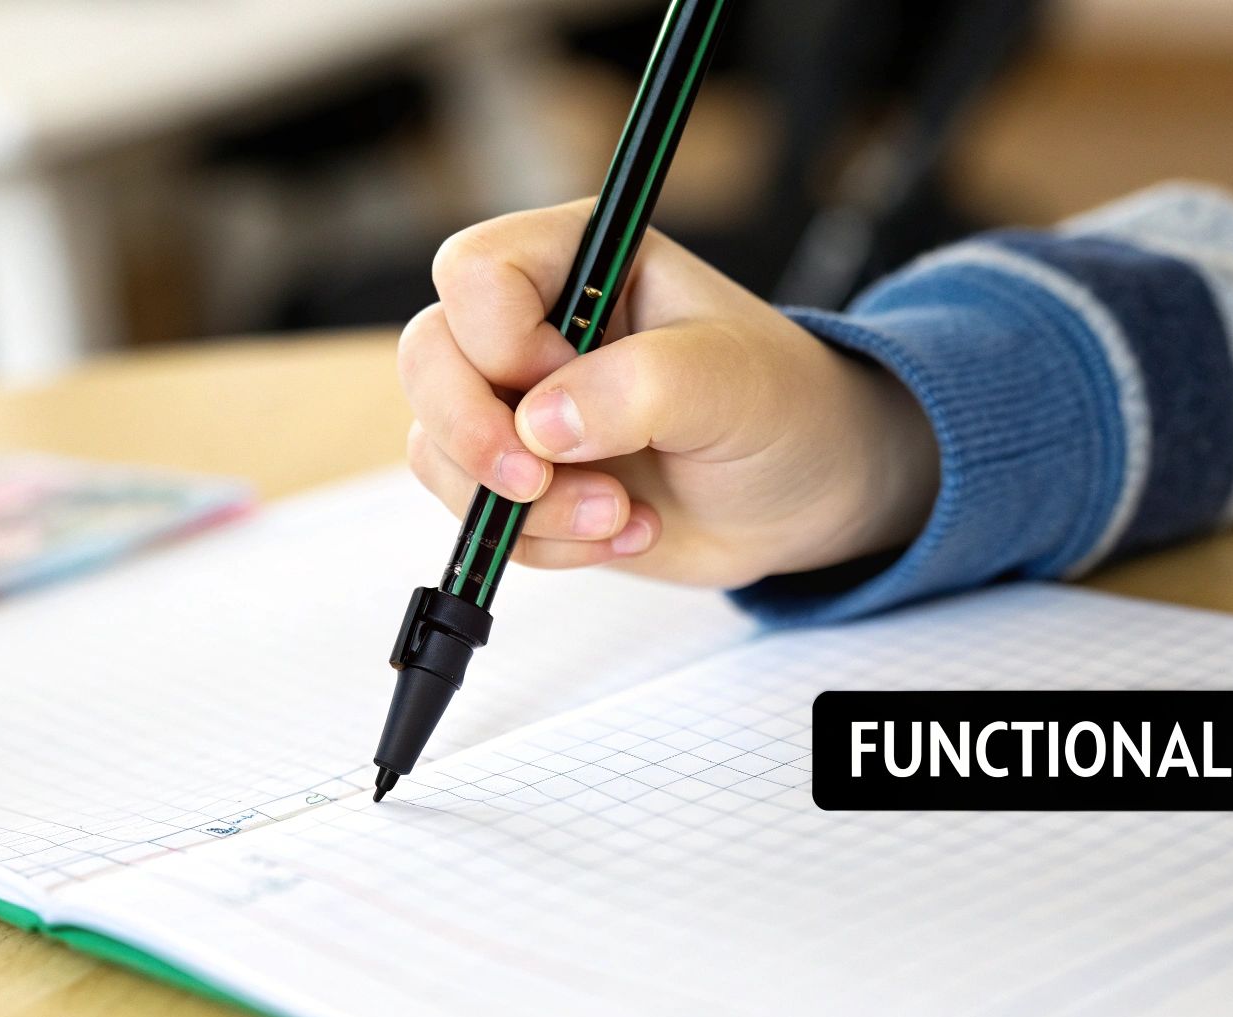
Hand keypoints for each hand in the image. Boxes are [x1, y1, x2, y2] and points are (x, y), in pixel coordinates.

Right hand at [398, 200, 939, 588]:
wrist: (804, 495)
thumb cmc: (783, 409)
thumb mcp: (733, 384)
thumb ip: (641, 387)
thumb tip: (540, 426)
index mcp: (583, 258)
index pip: (476, 272)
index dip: (502, 339)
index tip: (565, 380)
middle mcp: (535, 322)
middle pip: (428, 357)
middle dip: (476, 435)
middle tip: (539, 482)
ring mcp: (521, 403)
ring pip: (439, 446)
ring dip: (524, 507)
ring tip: (622, 517)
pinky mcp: (522, 476)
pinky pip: (474, 513)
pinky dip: (542, 542)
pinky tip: (624, 533)